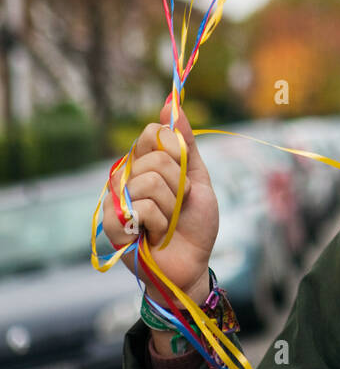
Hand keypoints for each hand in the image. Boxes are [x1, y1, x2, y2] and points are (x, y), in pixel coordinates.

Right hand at [101, 97, 218, 307]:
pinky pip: (141, 207)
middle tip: (178, 207)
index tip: (184, 173)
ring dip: (171, 208)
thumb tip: (171, 104)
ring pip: (150, 182)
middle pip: (156, 158)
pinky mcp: (112, 224)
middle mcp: (126, 178)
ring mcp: (117, 200)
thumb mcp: (198, 179)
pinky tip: (154, 236)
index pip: (153, 134)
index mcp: (145, 165)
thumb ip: (185, 145)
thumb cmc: (194, 224)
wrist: (193, 264)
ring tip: (167, 224)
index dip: (174, 151)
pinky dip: (160, 223)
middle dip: (179, 186)